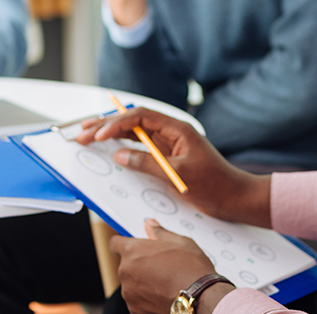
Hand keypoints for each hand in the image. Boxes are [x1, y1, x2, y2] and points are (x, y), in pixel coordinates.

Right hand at [76, 108, 271, 226]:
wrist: (234, 197)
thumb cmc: (213, 184)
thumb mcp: (178, 175)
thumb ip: (148, 164)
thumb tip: (120, 155)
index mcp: (176, 129)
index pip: (140, 117)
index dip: (116, 123)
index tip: (98, 135)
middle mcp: (171, 132)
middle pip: (133, 122)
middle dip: (106, 125)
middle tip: (82, 132)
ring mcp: (168, 144)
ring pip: (134, 133)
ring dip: (111, 134)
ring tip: (88, 135)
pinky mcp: (167, 157)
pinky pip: (141, 148)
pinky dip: (123, 147)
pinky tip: (109, 149)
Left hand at [111, 219, 232, 313]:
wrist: (200, 298)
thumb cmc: (190, 268)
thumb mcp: (179, 242)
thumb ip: (159, 232)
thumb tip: (150, 225)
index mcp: (132, 251)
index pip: (115, 243)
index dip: (123, 243)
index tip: (132, 245)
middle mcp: (125, 272)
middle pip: (126, 265)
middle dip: (139, 264)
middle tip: (159, 265)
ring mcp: (129, 293)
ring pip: (132, 283)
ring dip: (142, 282)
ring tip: (164, 282)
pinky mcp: (135, 309)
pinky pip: (137, 300)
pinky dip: (146, 298)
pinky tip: (163, 295)